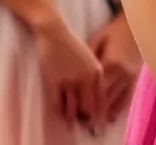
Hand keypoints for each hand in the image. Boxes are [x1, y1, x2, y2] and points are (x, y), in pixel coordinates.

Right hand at [33, 13, 105, 129]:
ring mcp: (70, 80)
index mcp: (97, 71)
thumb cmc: (72, 46)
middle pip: (88, 108)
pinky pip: (58, 105)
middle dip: (85, 118)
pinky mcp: (55, 81)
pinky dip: (59, 112)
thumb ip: (94, 78)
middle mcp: (86, 77)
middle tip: (82, 123)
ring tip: (70, 119)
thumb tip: (94, 102)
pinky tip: (60, 111)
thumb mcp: (89, 59)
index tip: (96, 123)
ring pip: (72, 110)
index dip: (98, 115)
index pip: (101, 100)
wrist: (54, 33)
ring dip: (71, 117)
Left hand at [88, 12, 141, 124]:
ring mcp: (130, 76)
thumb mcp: (97, 39)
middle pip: (107, 97)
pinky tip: (111, 117)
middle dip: (96, 111)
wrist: (133, 24)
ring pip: (116, 99)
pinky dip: (118, 108)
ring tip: (96, 122)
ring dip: (106, 112)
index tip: (80, 111)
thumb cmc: (113, 30)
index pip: (98, 88)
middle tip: (86, 121)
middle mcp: (122, 72)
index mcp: (111, 62)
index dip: (89, 101)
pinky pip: (126, 96)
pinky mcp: (134, 77)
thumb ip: (89, 57)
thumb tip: (78, 72)